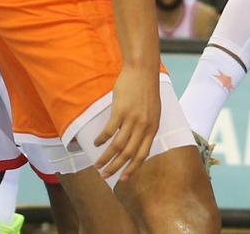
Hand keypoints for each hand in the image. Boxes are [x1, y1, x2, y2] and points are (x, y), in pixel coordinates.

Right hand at [94, 63, 159, 183]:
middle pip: (128, 154)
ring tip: (97, 164)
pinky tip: (97, 143)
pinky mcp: (120, 111)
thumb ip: (146, 127)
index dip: (132, 169)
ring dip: (106, 157)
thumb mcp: (153, 111)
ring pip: (117, 146)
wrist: (143, 69)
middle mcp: (143, 126)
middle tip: (104, 175)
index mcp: (153, 127)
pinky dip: (102, 139)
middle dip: (116, 168)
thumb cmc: (147, 89)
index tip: (123, 179)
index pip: (142, 155)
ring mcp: (132, 119)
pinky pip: (109, 131)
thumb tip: (135, 143)